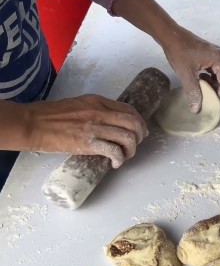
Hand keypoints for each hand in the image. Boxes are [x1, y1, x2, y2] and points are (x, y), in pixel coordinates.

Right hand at [26, 95, 147, 167]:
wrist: (32, 124)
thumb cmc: (49, 115)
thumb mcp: (77, 105)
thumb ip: (95, 111)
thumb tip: (109, 123)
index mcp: (97, 102)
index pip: (129, 110)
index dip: (139, 122)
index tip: (139, 132)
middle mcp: (100, 112)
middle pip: (134, 123)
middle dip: (140, 136)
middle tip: (134, 146)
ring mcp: (95, 127)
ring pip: (128, 137)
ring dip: (131, 150)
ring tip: (123, 157)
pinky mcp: (88, 143)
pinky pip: (114, 150)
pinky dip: (119, 159)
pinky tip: (114, 164)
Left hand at [162, 26, 219, 112]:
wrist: (169, 34)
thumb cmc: (178, 52)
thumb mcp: (186, 74)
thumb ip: (194, 92)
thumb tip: (197, 110)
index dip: (219, 96)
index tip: (208, 102)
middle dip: (215, 91)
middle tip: (203, 96)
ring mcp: (217, 55)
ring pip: (219, 77)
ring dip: (211, 85)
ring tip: (200, 87)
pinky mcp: (211, 55)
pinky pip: (214, 71)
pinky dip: (209, 78)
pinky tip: (199, 79)